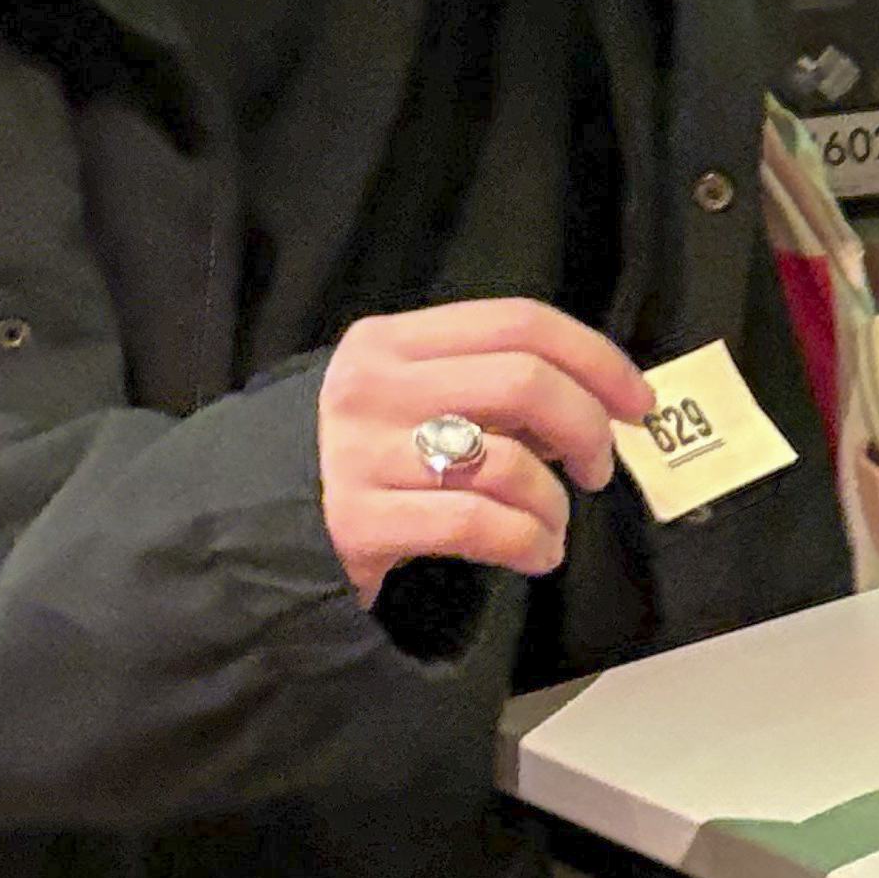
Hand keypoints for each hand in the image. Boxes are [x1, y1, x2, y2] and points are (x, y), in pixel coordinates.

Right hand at [318, 295, 658, 602]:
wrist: (241, 527)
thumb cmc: (347, 461)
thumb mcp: (399, 400)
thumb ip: (478, 389)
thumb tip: (587, 403)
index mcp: (389, 342)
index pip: (518, 322)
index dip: (596, 358)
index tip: (637, 401)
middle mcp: (373, 388)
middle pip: (525, 381)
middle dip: (587, 428)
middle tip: (597, 467)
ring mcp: (361, 455)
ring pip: (508, 461)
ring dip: (555, 503)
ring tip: (552, 525)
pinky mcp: (358, 522)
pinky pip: (479, 525)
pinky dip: (529, 543)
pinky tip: (535, 554)